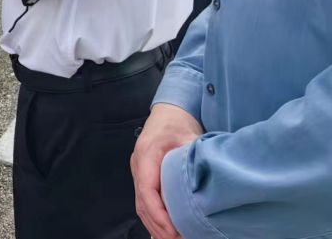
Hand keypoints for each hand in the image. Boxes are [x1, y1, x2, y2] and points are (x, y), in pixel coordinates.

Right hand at [131, 103, 202, 238]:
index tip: (172, 229)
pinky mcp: (144, 178)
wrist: (167, 115)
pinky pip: (144, 203)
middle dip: (158, 225)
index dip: (158, 212)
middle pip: (142, 202)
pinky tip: (164, 233)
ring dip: (155, 226)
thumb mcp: (189, 137)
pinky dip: (153, 220)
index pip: (147, 188)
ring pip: (141, 206)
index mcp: (147, 154)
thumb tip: (204, 180)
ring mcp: (138, 173)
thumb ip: (193, 157)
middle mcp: (138, 166)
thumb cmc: (177, 124)